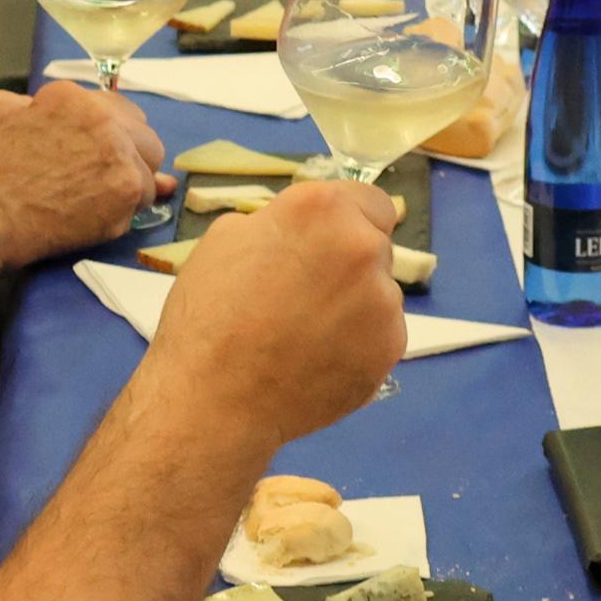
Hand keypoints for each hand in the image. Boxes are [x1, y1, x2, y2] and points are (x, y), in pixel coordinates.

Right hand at [0, 81, 166, 266]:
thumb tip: (101, 127)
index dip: (112, 136)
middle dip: (129, 158)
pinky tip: (92, 216)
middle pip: (143, 136)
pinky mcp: (127, 187)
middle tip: (99, 181)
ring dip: (128, 186)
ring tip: (91, 202)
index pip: (118, 110)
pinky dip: (124, 212)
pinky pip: (145, 200)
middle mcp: (101, 116)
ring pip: (148, 170)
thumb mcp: (14, 123)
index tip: (98, 154)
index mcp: (71, 97)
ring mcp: (119, 151)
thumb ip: (63, 125)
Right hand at [147, 179, 409, 446]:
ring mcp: (384, 300)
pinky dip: (358, 346)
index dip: (348, 222)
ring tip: (306, 337)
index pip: (369, 201)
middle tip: (307, 297)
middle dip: (349, 265)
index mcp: (322, 209)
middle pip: (376, 247)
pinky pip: (381, 336)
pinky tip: (319, 362)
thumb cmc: (208, 316)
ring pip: (380, 294)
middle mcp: (363, 246)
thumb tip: (300, 232)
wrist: (215, 399)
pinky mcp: (391, 347)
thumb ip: (278, 224)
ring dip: (356, 307)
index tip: (327, 246)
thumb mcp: (226, 241)